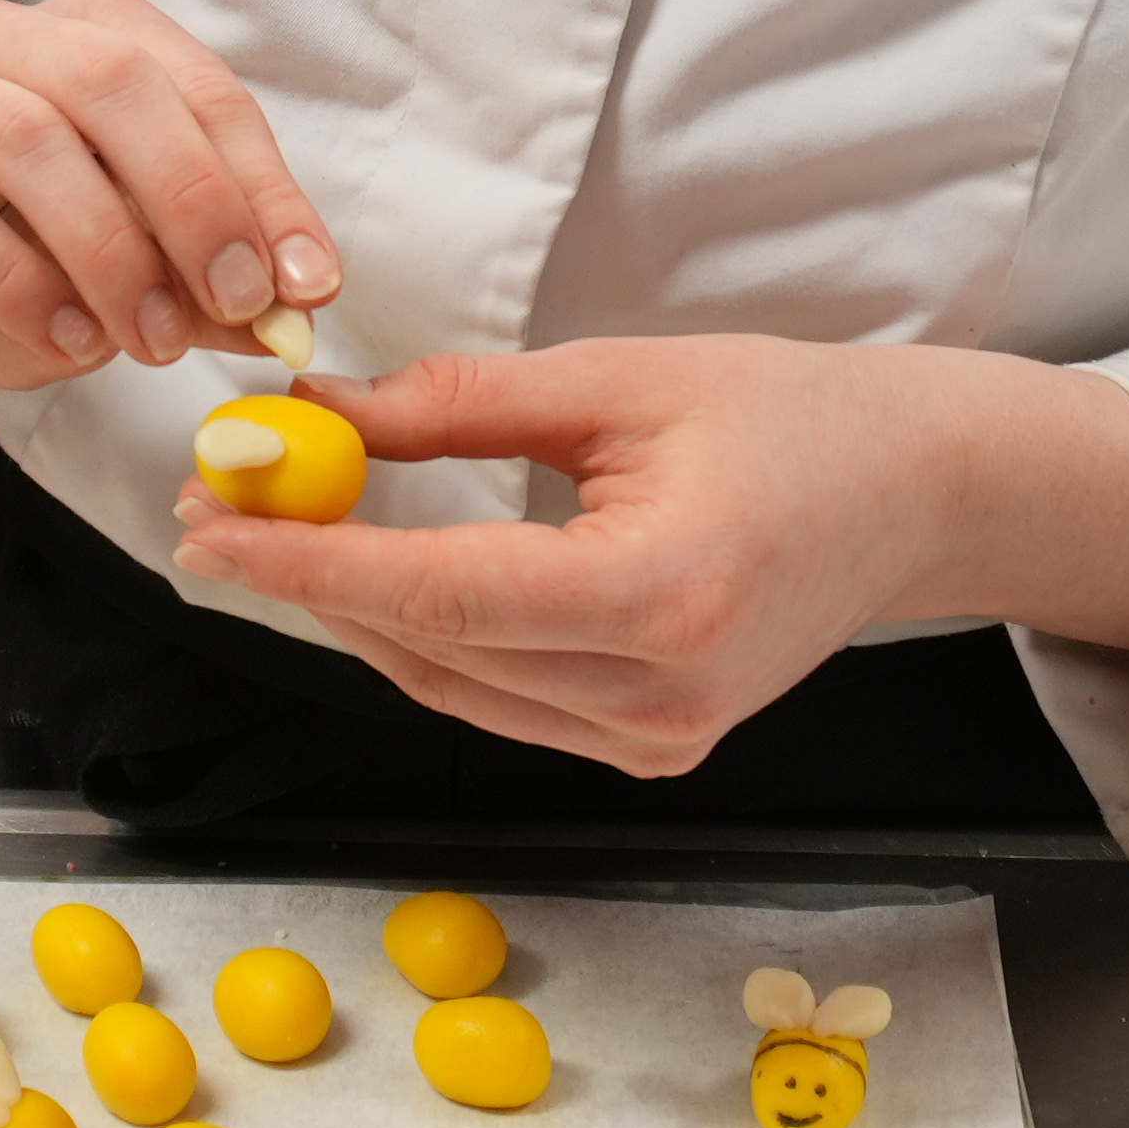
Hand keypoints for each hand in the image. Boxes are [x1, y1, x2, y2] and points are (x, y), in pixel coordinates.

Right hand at [0, 0, 341, 396]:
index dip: (266, 185)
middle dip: (192, 197)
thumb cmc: (6, 258)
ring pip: (26, 136)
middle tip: (234, 303)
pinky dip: (16, 281)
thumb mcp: (127, 274)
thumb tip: (296, 311)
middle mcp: (0, 39)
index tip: (308, 285)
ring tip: (148, 342)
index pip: (199, 87)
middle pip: (113, 80)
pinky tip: (62, 342)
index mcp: (88, 36)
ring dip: (108, 249)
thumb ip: (206, 284)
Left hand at [171, 336, 1128, 775]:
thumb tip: (315, 414)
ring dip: (353, 616)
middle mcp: (660, 693)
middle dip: (308, 582)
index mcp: (660, 594)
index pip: (438, 594)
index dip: (309, 563)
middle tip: (218, 504)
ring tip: (270, 530)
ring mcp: (660, 738)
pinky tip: (371, 580)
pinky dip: (426, 643)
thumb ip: (459, 405)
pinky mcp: (655, 748)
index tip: (212, 520)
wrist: (917, 497)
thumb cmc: (790, 416)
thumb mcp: (618, 379)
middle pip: (429, 650)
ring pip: (451, 689)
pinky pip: (500, 703)